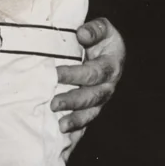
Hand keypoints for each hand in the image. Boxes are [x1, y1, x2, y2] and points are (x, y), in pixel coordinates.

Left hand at [52, 17, 124, 138]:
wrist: (105, 49)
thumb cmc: (101, 38)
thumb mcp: (102, 28)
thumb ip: (94, 30)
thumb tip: (81, 34)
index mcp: (111, 66)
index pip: (94, 72)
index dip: (76, 74)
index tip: (56, 74)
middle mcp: (107, 85)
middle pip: (93, 96)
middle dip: (73, 101)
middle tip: (54, 104)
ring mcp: (100, 99)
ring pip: (91, 112)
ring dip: (76, 120)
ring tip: (61, 126)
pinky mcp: (92, 107)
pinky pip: (86, 120)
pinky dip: (76, 129)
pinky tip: (64, 136)